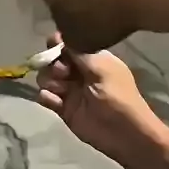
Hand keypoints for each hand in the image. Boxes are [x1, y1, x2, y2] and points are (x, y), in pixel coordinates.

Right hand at [36, 33, 164, 165]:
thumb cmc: (117, 95)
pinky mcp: (63, 108)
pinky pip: (45, 97)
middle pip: (53, 60)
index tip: (53, 44)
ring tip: (60, 89)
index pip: (69, 44)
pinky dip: (46, 97)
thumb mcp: (101, 68)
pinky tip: (55, 101)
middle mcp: (78, 72)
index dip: (58, 43)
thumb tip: (60, 37)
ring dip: (49, 80)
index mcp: (92, 59)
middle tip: (63, 72)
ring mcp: (70, 90)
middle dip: (52, 63)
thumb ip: (79, 52)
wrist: (122, 132)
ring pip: (46, 78)